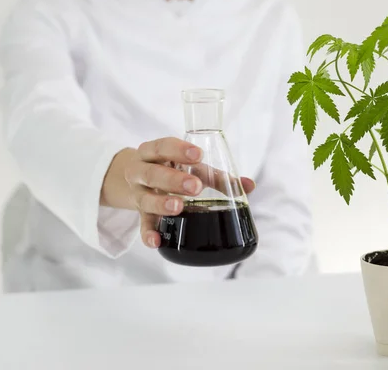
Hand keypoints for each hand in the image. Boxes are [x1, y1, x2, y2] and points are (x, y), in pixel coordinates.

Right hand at [101, 138, 254, 249]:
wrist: (137, 179)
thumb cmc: (172, 169)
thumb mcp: (191, 168)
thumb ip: (218, 176)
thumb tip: (250, 185)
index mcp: (154, 152)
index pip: (163, 146)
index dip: (179, 150)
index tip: (198, 155)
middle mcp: (141, 171)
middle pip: (152, 173)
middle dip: (174, 180)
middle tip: (195, 187)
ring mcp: (139, 193)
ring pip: (145, 198)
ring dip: (161, 203)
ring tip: (178, 207)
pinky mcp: (140, 214)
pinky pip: (142, 224)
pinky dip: (148, 234)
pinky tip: (157, 241)